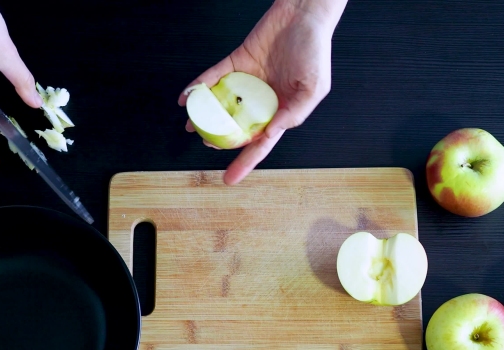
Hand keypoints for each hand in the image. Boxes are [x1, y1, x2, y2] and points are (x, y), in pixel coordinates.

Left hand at [178, 0, 346, 184]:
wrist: (304, 13)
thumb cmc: (315, 49)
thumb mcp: (314, 87)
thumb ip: (295, 113)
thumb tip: (272, 132)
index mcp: (283, 109)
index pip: (261, 142)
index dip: (245, 161)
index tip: (230, 178)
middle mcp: (263, 98)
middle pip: (238, 125)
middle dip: (221, 138)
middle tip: (207, 142)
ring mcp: (248, 81)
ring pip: (223, 103)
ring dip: (206, 115)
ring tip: (191, 124)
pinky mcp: (237, 61)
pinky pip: (215, 76)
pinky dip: (200, 86)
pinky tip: (188, 96)